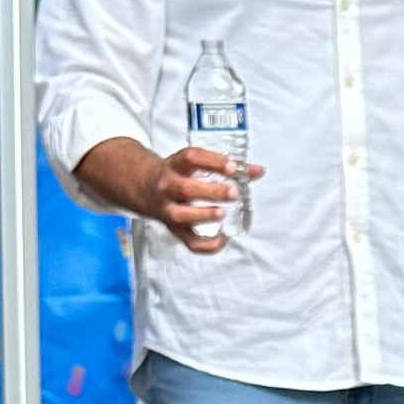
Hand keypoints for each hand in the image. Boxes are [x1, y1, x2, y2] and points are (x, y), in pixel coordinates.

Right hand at [143, 140, 263, 254]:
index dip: (211, 161)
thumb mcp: (194, 164)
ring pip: (181, 216)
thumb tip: (259, 171)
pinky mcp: (174, 230)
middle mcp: (168, 187)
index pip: (190, 158)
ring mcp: (168, 210)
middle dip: (210, 191)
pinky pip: (189, 242)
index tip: (232, 166)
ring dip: (204, 215)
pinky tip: (224, 238)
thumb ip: (226, 167)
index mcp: (175, 166)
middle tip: (233, 192)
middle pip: (184, 189)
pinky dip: (208, 245)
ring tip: (223, 213)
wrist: (144, 188)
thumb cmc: (177, 174)